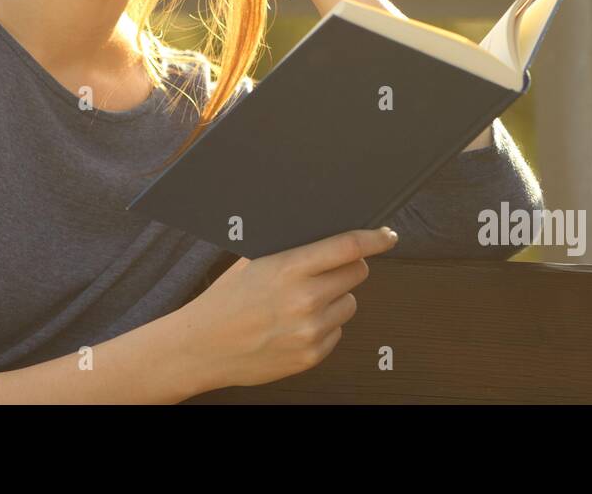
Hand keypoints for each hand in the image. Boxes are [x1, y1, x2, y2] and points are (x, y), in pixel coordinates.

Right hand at [175, 226, 399, 390]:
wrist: (203, 347)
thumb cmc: (226, 299)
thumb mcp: (252, 262)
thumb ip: (290, 251)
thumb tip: (326, 235)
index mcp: (289, 268)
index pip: (348, 247)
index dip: (375, 238)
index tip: (388, 235)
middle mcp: (305, 299)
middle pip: (357, 273)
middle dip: (348, 267)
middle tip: (327, 270)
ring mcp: (310, 331)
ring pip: (350, 303)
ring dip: (336, 298)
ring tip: (302, 302)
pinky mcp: (311, 356)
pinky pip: (337, 332)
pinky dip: (324, 326)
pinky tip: (296, 324)